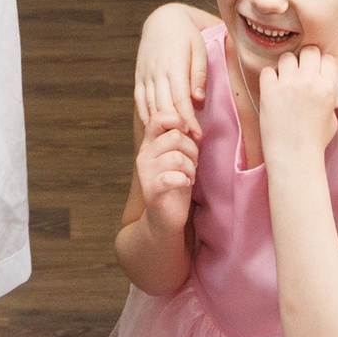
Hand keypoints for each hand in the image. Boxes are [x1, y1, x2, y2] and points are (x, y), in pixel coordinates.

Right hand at [133, 116, 199, 234]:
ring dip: (190, 167)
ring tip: (189, 176)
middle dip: (192, 149)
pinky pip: (170, 178)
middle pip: (175, 136)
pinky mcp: (151, 191)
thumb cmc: (175, 184)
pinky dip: (184, 180)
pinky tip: (185, 184)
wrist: (165, 218)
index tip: (190, 134)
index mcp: (150, 143)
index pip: (159, 117)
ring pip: (176, 157)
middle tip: (193, 163)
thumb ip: (180, 139)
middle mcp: (144, 155)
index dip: (178, 120)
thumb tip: (191, 124)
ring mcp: (145, 173)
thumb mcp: (178, 156)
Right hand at [134, 9, 210, 137]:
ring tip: (173, 141)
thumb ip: (198, 74)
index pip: (181, 100)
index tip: (197, 135)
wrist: (162, 20)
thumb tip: (197, 98)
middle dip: (176, 128)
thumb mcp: (199, 49)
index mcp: (173, 66)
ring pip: (151, 106)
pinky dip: (146, 116)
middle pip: (165, 107)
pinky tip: (153, 129)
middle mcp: (156, 72)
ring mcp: (145, 75)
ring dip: (161, 125)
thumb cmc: (187, 35)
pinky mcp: (139, 77)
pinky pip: (140, 101)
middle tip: (188, 145)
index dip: (188, 120)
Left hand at [255, 45, 337, 162]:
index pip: (327, 57)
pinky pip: (267, 70)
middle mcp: (309, 81)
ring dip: (286, 66)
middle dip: (305, 59)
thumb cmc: (315, 141)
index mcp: (328, 86)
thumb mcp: (332, 116)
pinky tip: (272, 89)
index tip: (315, 71)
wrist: (294, 156)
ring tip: (285, 80)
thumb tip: (321, 82)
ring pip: (287, 57)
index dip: (320, 63)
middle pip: (309, 51)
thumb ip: (329, 95)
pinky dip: (269, 77)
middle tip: (300, 71)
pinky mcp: (269, 90)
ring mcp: (288, 84)